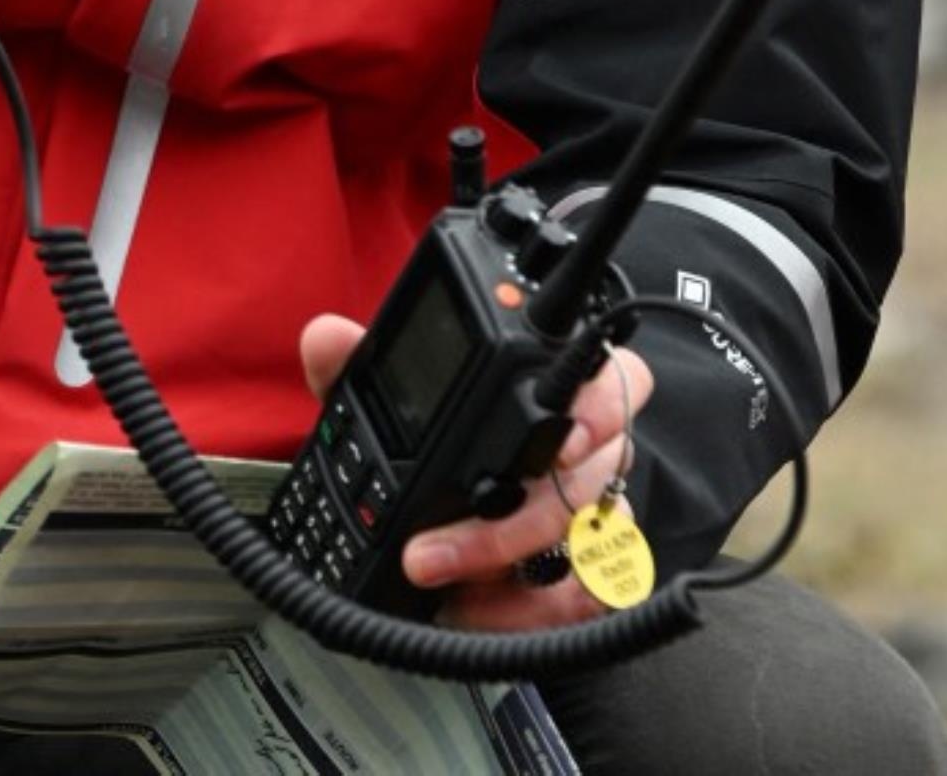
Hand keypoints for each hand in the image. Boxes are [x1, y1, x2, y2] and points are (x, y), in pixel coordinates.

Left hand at [296, 312, 654, 632]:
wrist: (442, 522)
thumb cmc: (434, 443)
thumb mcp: (386, 401)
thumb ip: (355, 365)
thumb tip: (327, 337)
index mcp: (558, 389)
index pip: (619, 378)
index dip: (605, 402)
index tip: (567, 434)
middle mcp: (589, 453)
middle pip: (593, 475)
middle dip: (522, 507)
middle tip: (468, 520)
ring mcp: (591, 520)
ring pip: (584, 541)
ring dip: (505, 558)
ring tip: (435, 566)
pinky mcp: (585, 582)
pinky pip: (583, 602)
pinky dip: (530, 609)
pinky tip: (475, 606)